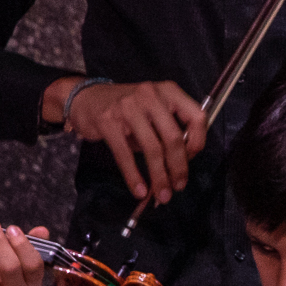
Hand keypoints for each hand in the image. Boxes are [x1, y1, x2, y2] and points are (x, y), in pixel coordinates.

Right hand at [56, 79, 205, 204]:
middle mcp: (151, 96)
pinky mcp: (107, 122)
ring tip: (162, 193)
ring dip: (159, 176)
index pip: (196, 117)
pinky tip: (139, 190)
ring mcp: (128, 107)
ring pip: (152, 148)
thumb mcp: (154, 110)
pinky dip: (134, 176)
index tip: (192, 160)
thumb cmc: (127, 108)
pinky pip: (125, 154)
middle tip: (179, 186)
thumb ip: (170, 129)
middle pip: (173, 137)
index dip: (198, 142)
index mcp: (169, 91)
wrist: (86, 98)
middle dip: (178, 167)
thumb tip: (182, 163)